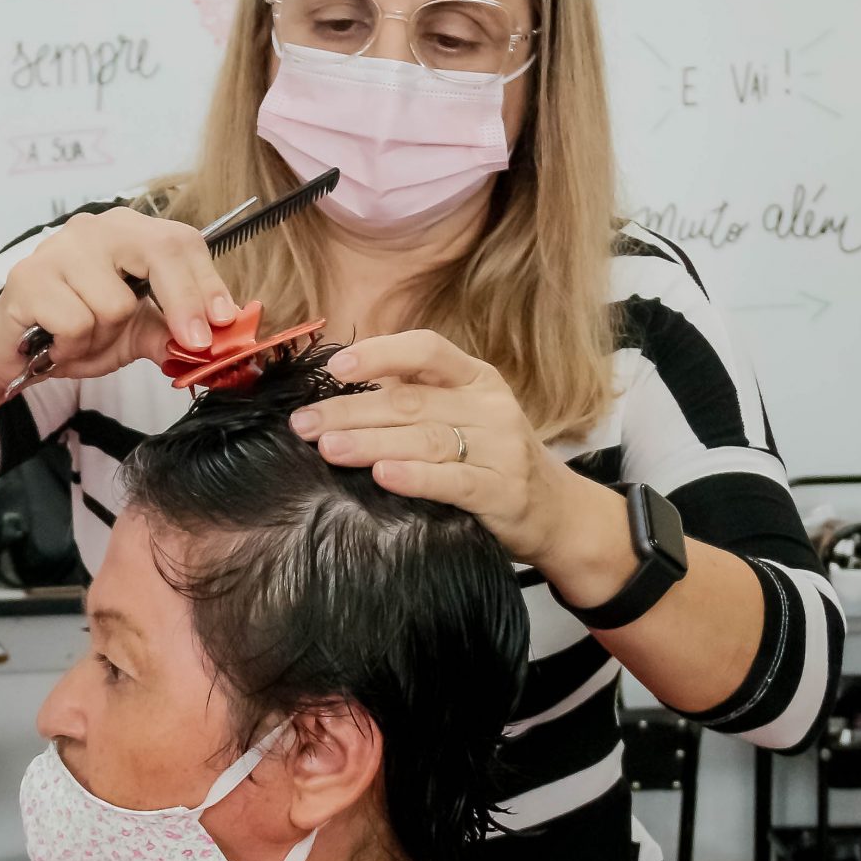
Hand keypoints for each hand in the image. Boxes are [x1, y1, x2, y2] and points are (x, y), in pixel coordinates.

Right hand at [0, 207, 241, 390]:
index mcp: (128, 232)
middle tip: (194, 343)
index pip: (180, 243)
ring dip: (103, 338)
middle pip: (159, 252)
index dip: (208, 282)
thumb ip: (173, 333)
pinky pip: (76, 322)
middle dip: (183, 303)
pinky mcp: (28, 278)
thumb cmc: (74, 331)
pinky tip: (56, 343)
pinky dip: (72, 346)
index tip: (225, 320)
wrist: (13, 352)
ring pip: (115, 304)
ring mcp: (59, 249)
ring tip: (82, 339)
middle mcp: (95, 228)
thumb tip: (219, 341)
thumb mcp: (135, 334)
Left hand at [291, 331, 579, 567]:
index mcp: (474, 377)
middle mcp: (489, 405)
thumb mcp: (461, 416)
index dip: (380, 354)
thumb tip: (336, 394)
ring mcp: (500, 447)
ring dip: (371, 442)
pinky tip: (382, 475)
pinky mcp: (503, 490)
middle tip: (304, 424)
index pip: (426, 350)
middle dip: (351, 410)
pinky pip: (454, 481)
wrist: (557, 511)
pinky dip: (415, 477)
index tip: (335, 368)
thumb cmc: (490, 458)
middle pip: (411, 400)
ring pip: (426, 438)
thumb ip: (413, 399)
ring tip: (328, 447)